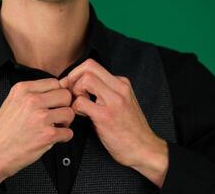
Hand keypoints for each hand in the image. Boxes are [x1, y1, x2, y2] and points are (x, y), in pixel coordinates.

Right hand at [0, 78, 73, 184]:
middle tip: (57, 115)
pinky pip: (69, 132)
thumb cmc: (4, 130)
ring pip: (69, 113)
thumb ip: (34, 93)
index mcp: (23, 89)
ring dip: (66, 122)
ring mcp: (41, 117)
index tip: (56, 102)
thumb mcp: (14, 101)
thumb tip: (59, 88)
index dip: (58, 93)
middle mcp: (32, 101)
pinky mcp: (48, 134)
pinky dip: (64, 137)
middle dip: (64, 106)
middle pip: (65, 95)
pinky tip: (54, 138)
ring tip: (55, 126)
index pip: (54, 82)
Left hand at [60, 59, 167, 186]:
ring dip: (75, 91)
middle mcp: (119, 88)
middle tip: (71, 92)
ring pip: (86, 79)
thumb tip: (80, 85)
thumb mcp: (121, 103)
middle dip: (73, 77)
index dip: (77, 74)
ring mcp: (114, 101)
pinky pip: (81, 101)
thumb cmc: (130, 129)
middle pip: (89, 66)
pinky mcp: (106, 116)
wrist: (143, 148)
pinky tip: (82, 115)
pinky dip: (75, 107)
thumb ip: (104, 91)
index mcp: (121, 84)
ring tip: (79, 104)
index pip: (93, 65)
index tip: (71, 86)